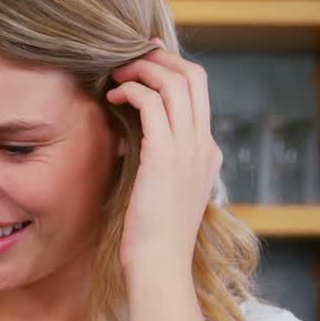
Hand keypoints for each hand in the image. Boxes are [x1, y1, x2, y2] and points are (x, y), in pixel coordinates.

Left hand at [106, 40, 220, 277]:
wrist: (159, 265)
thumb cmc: (150, 234)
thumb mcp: (157, 190)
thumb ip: (155, 161)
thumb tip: (129, 138)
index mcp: (205, 152)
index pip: (198, 93)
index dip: (171, 70)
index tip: (143, 62)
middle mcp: (203, 145)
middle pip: (194, 77)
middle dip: (160, 58)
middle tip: (128, 55)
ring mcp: (189, 150)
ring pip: (175, 84)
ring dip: (143, 69)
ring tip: (116, 72)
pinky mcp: (166, 157)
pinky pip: (154, 104)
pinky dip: (134, 91)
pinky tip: (114, 96)